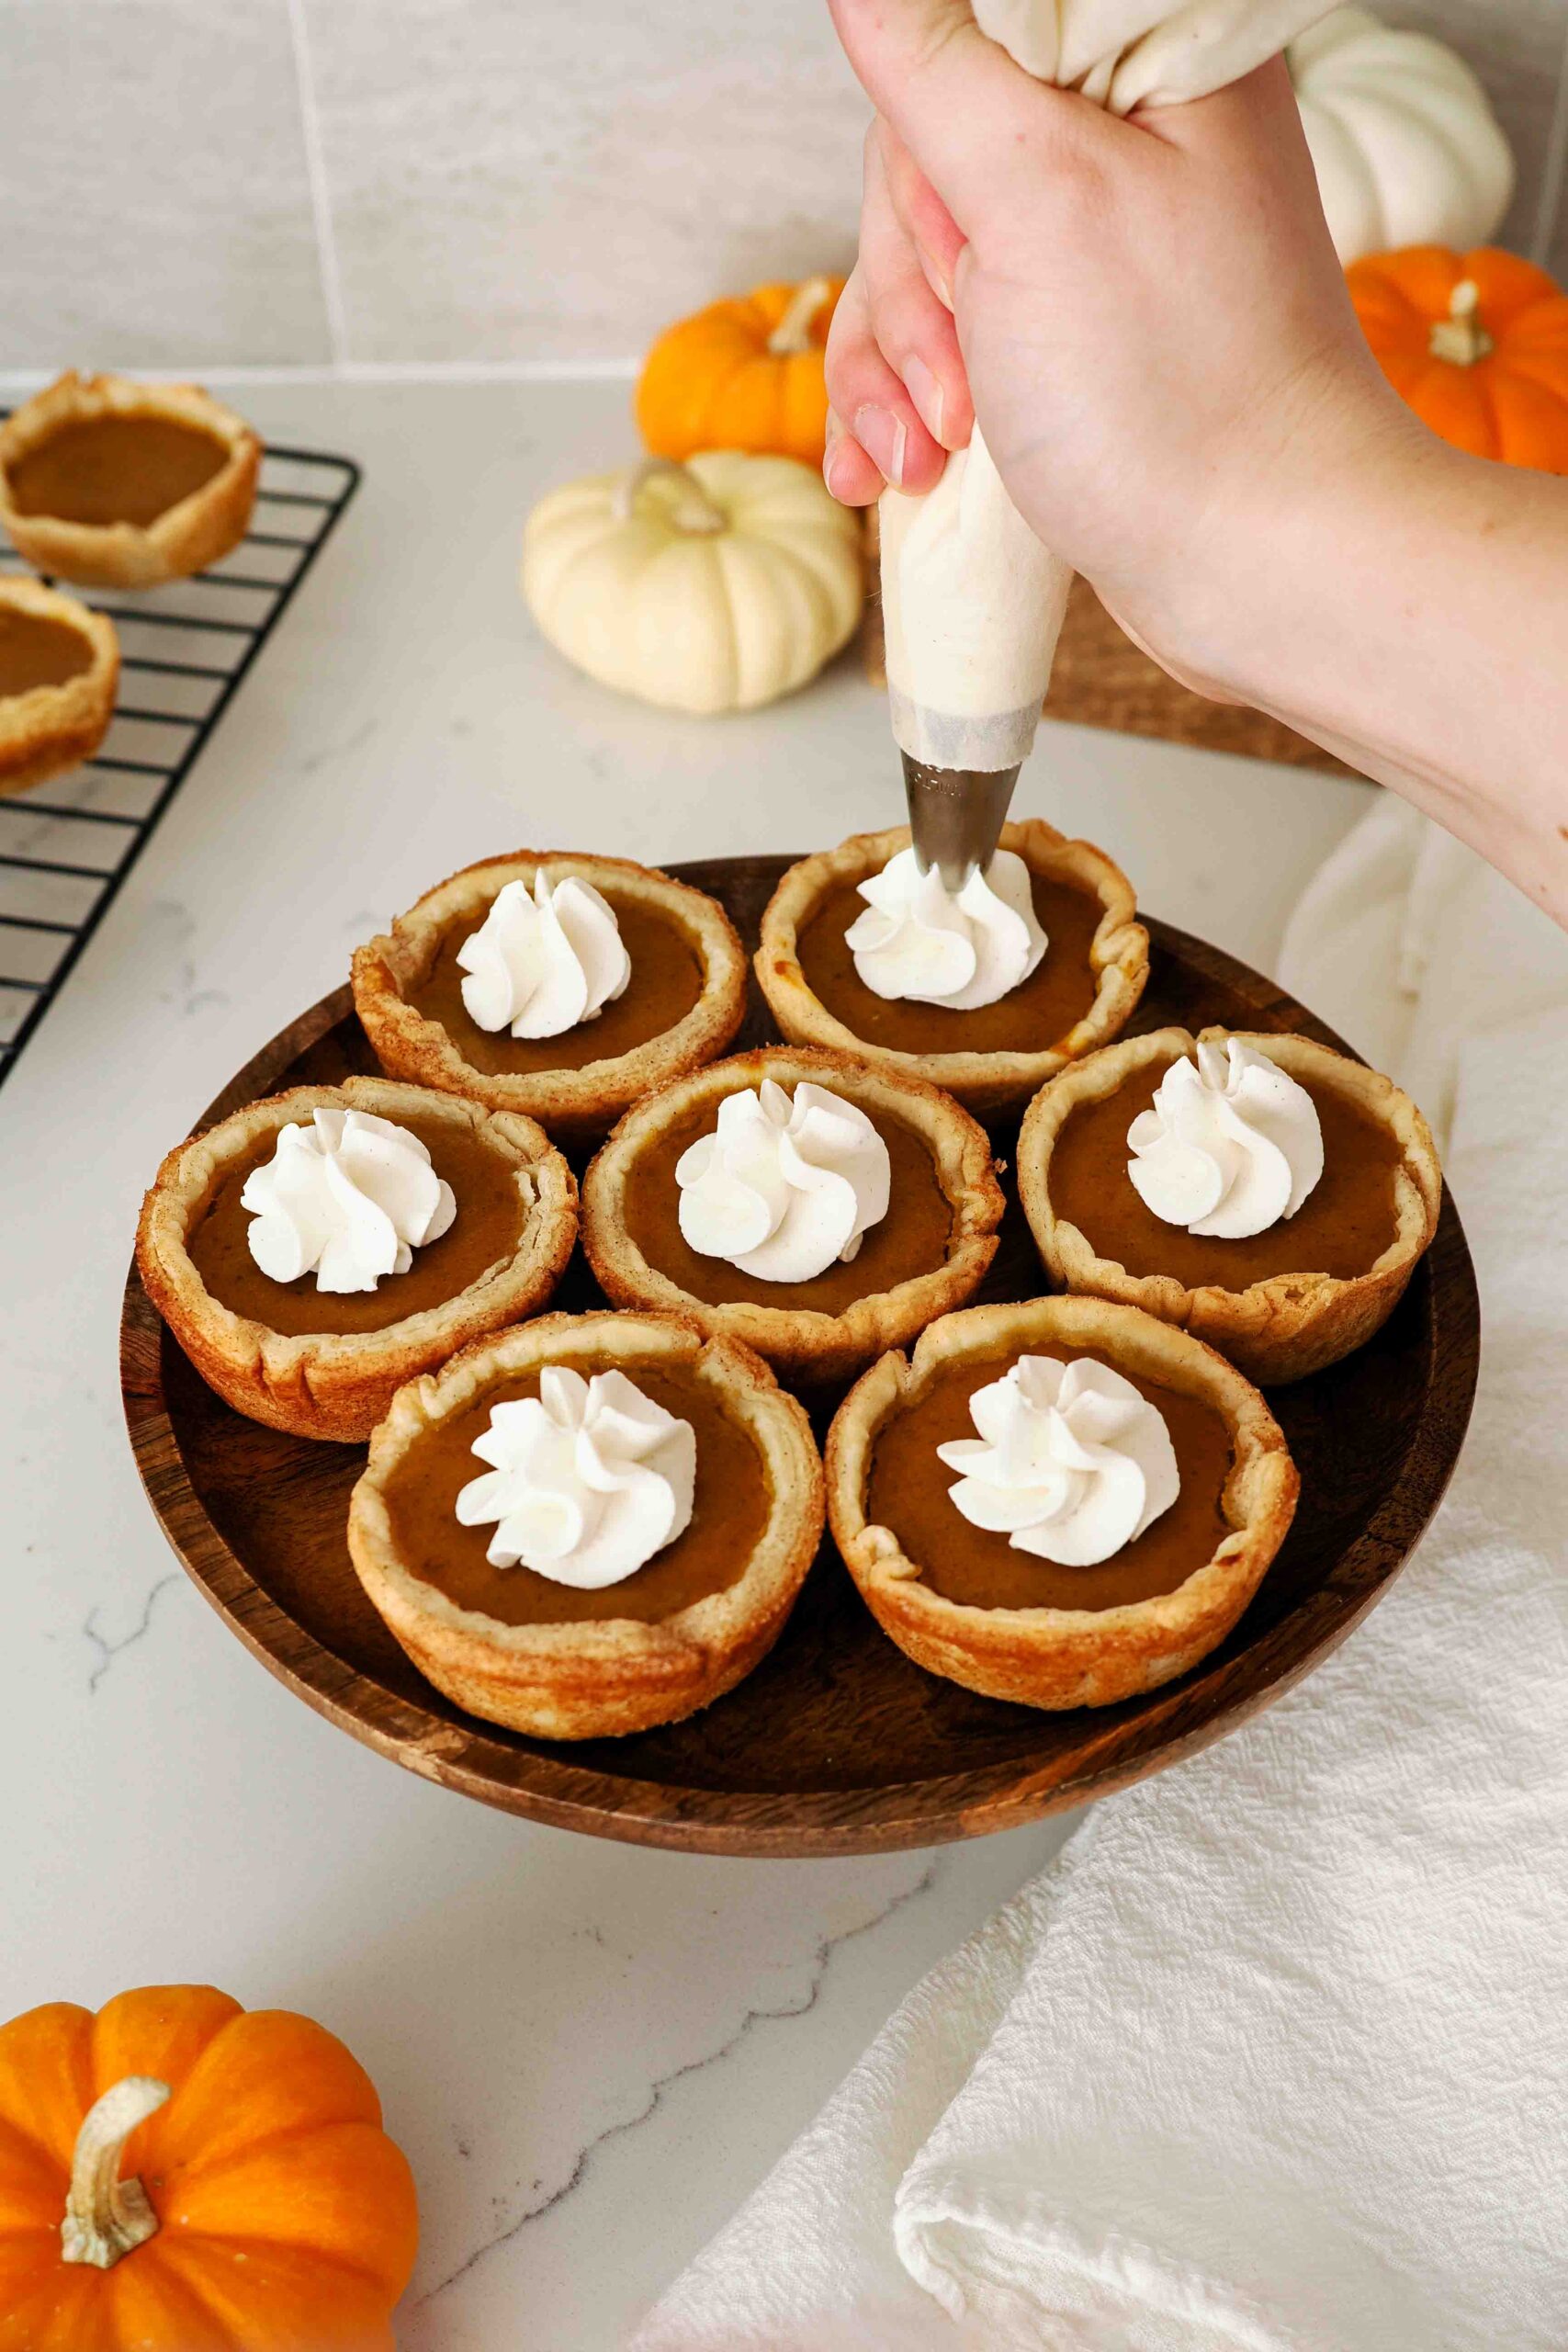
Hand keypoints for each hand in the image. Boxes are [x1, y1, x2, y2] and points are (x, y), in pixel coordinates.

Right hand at [822, 1, 1407, 695]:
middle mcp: (1126, 138)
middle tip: (966, 367)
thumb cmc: (1181, 397)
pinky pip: (936, 340)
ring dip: (901, 361)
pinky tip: (896, 470)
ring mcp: (1089, 244)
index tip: (967, 232)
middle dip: (914, 277)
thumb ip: (935, 64)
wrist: (1255, 570)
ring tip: (937, 445)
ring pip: (917, 255)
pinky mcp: (1060, 337)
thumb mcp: (1038, 198)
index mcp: (1148, 62)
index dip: (928, 134)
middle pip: (923, 146)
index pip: (967, 30)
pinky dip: (903, 406)